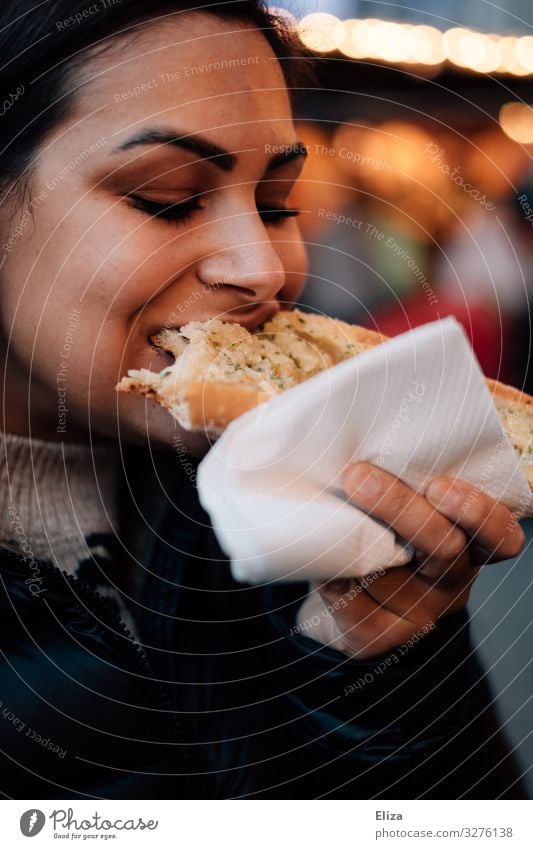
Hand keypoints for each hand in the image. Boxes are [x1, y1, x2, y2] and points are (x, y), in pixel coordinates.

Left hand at [314, 462, 524, 658]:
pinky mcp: (383, 637)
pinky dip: (338, 588)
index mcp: (469, 541)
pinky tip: (322, 567)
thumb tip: (359, 428)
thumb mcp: (401, 498)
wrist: (343, 586)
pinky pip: (363, 617)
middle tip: (359, 476)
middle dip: (402, 509)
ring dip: (363, 544)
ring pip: (400, 583)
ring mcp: (420, 612)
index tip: (438, 484)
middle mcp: (451, 578)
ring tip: (330, 516)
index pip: (500, 536)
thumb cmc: (378, 524)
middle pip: (446, 548)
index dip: (478, 513)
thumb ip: (401, 471)